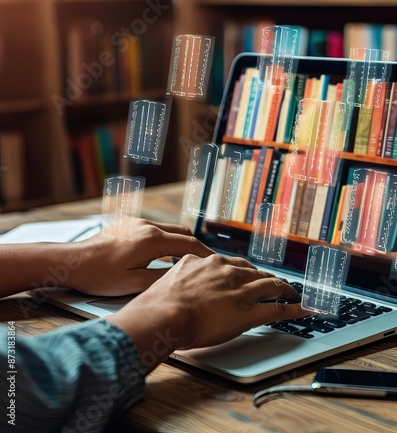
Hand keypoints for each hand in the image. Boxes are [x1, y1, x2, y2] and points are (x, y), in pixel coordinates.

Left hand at [66, 220, 213, 295]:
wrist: (72, 261)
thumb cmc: (100, 276)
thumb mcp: (134, 284)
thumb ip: (162, 277)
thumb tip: (184, 274)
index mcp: (152, 240)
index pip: (189, 244)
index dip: (205, 254)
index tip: (215, 262)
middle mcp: (148, 226)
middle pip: (183, 232)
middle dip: (195, 247)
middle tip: (202, 263)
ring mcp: (138, 222)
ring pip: (169, 229)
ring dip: (179, 243)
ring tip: (183, 261)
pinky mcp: (129, 223)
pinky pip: (155, 228)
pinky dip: (165, 239)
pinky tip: (161, 254)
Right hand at [109, 253, 309, 371]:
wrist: (165, 313)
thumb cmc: (164, 298)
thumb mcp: (176, 273)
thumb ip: (189, 267)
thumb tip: (189, 266)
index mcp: (214, 263)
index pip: (238, 264)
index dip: (248, 270)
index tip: (252, 274)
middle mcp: (231, 273)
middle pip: (258, 273)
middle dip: (268, 277)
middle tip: (276, 283)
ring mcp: (242, 292)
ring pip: (271, 286)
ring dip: (285, 289)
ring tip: (292, 292)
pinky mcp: (248, 313)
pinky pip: (277, 309)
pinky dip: (293, 309)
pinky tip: (302, 309)